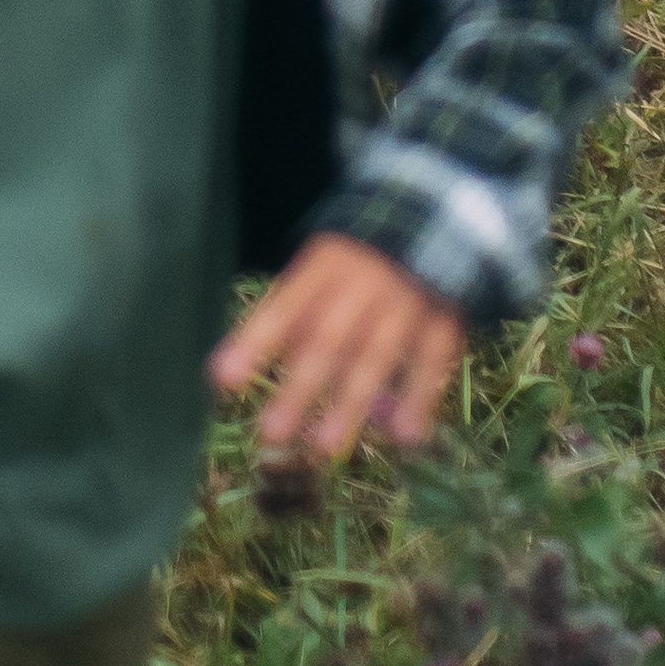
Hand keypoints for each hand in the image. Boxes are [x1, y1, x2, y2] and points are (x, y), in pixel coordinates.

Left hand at [209, 234, 463, 456]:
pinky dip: (419, 399)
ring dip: (351, 403)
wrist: (431, 218)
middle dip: (299, 388)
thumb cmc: (356, 261)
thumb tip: (270, 369)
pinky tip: (404, 438)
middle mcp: (361, 283)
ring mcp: (404, 300)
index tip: (223, 380)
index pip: (282, 307)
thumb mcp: (321, 268)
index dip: (254, 343)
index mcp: (323, 266)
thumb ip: (297, 317)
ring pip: (375, 355)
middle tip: (270, 433)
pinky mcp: (441, 318)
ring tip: (324, 447)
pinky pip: (430, 362)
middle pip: (327, 340)